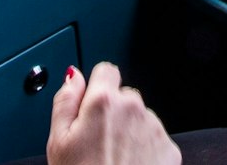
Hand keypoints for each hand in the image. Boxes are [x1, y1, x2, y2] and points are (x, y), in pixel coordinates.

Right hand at [47, 63, 179, 164]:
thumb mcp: (57, 141)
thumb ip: (64, 100)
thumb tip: (72, 77)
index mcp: (104, 102)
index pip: (105, 70)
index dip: (96, 87)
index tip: (90, 106)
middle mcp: (134, 109)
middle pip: (124, 96)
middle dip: (113, 112)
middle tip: (97, 142)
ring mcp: (155, 129)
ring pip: (140, 118)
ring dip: (129, 131)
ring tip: (113, 159)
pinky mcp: (169, 150)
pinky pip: (155, 139)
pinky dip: (145, 149)